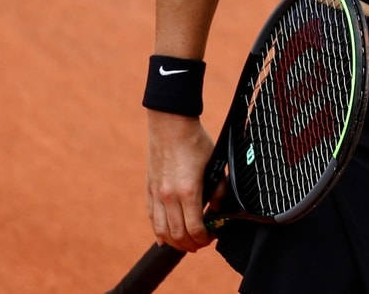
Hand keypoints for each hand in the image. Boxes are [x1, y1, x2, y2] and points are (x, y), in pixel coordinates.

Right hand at [145, 111, 215, 251]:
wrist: (170, 125)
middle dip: (191, 244)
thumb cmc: (195, 143)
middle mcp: (169, 196)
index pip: (195, 229)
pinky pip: (152, 218)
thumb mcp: (215, 165)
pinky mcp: (149, 190)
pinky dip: (159, 232)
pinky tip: (165, 238)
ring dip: (174, 242)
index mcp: (189, 191)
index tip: (212, 236)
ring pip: (162, 231)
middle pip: (177, 235)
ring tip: (186, 242)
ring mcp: (156, 194)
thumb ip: (219, 190)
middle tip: (201, 242)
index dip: (205, 238)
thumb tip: (217, 210)